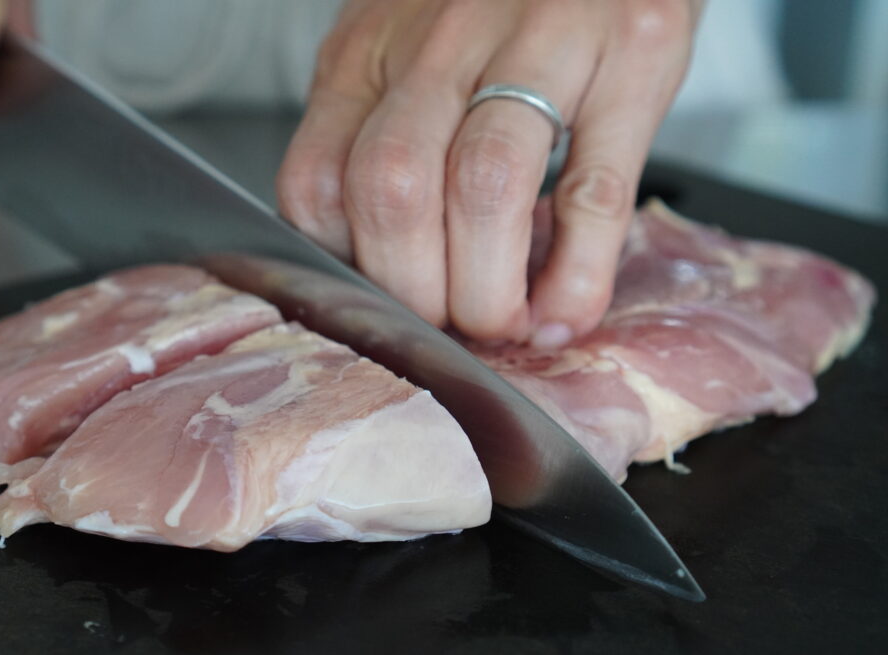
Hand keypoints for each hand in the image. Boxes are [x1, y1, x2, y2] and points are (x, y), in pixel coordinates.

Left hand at [278, 0, 701, 344]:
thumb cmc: (494, 1)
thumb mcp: (405, 50)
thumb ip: (376, 135)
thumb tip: (377, 265)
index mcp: (371, 51)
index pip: (318, 182)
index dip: (347, 270)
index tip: (386, 309)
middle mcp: (443, 41)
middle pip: (394, 191)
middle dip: (417, 294)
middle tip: (448, 328)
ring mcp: (541, 41)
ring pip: (484, 188)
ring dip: (488, 290)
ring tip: (504, 325)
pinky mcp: (631, 54)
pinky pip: (594, 188)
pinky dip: (576, 273)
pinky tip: (565, 310)